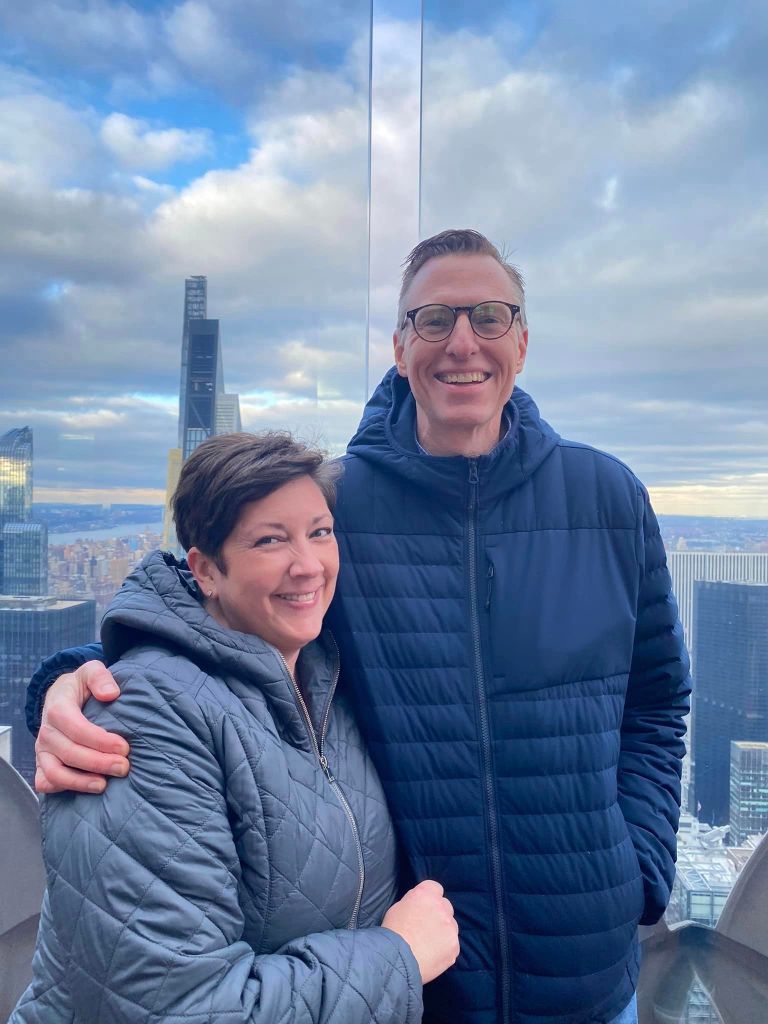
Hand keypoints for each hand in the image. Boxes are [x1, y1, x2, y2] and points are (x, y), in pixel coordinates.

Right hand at [35, 661, 129, 794]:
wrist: (63, 695)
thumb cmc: (82, 686)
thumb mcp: (91, 671)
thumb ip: (100, 677)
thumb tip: (111, 694)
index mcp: (58, 707)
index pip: (76, 728)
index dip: (100, 740)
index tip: (124, 747)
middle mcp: (47, 731)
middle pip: (69, 753)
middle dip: (98, 763)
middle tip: (124, 767)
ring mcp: (42, 750)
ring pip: (55, 773)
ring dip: (80, 782)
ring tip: (104, 785)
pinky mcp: (42, 763)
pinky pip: (45, 782)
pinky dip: (62, 788)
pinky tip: (84, 789)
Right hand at [381, 880, 459, 983]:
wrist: (397, 959)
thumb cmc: (392, 933)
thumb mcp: (398, 908)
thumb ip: (414, 903)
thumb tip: (420, 907)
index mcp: (425, 894)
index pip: (435, 888)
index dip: (430, 898)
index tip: (425, 907)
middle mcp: (441, 907)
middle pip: (445, 906)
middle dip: (439, 914)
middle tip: (427, 927)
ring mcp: (450, 927)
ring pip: (451, 926)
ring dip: (443, 932)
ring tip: (429, 945)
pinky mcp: (454, 946)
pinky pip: (452, 945)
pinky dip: (445, 949)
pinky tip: (433, 956)